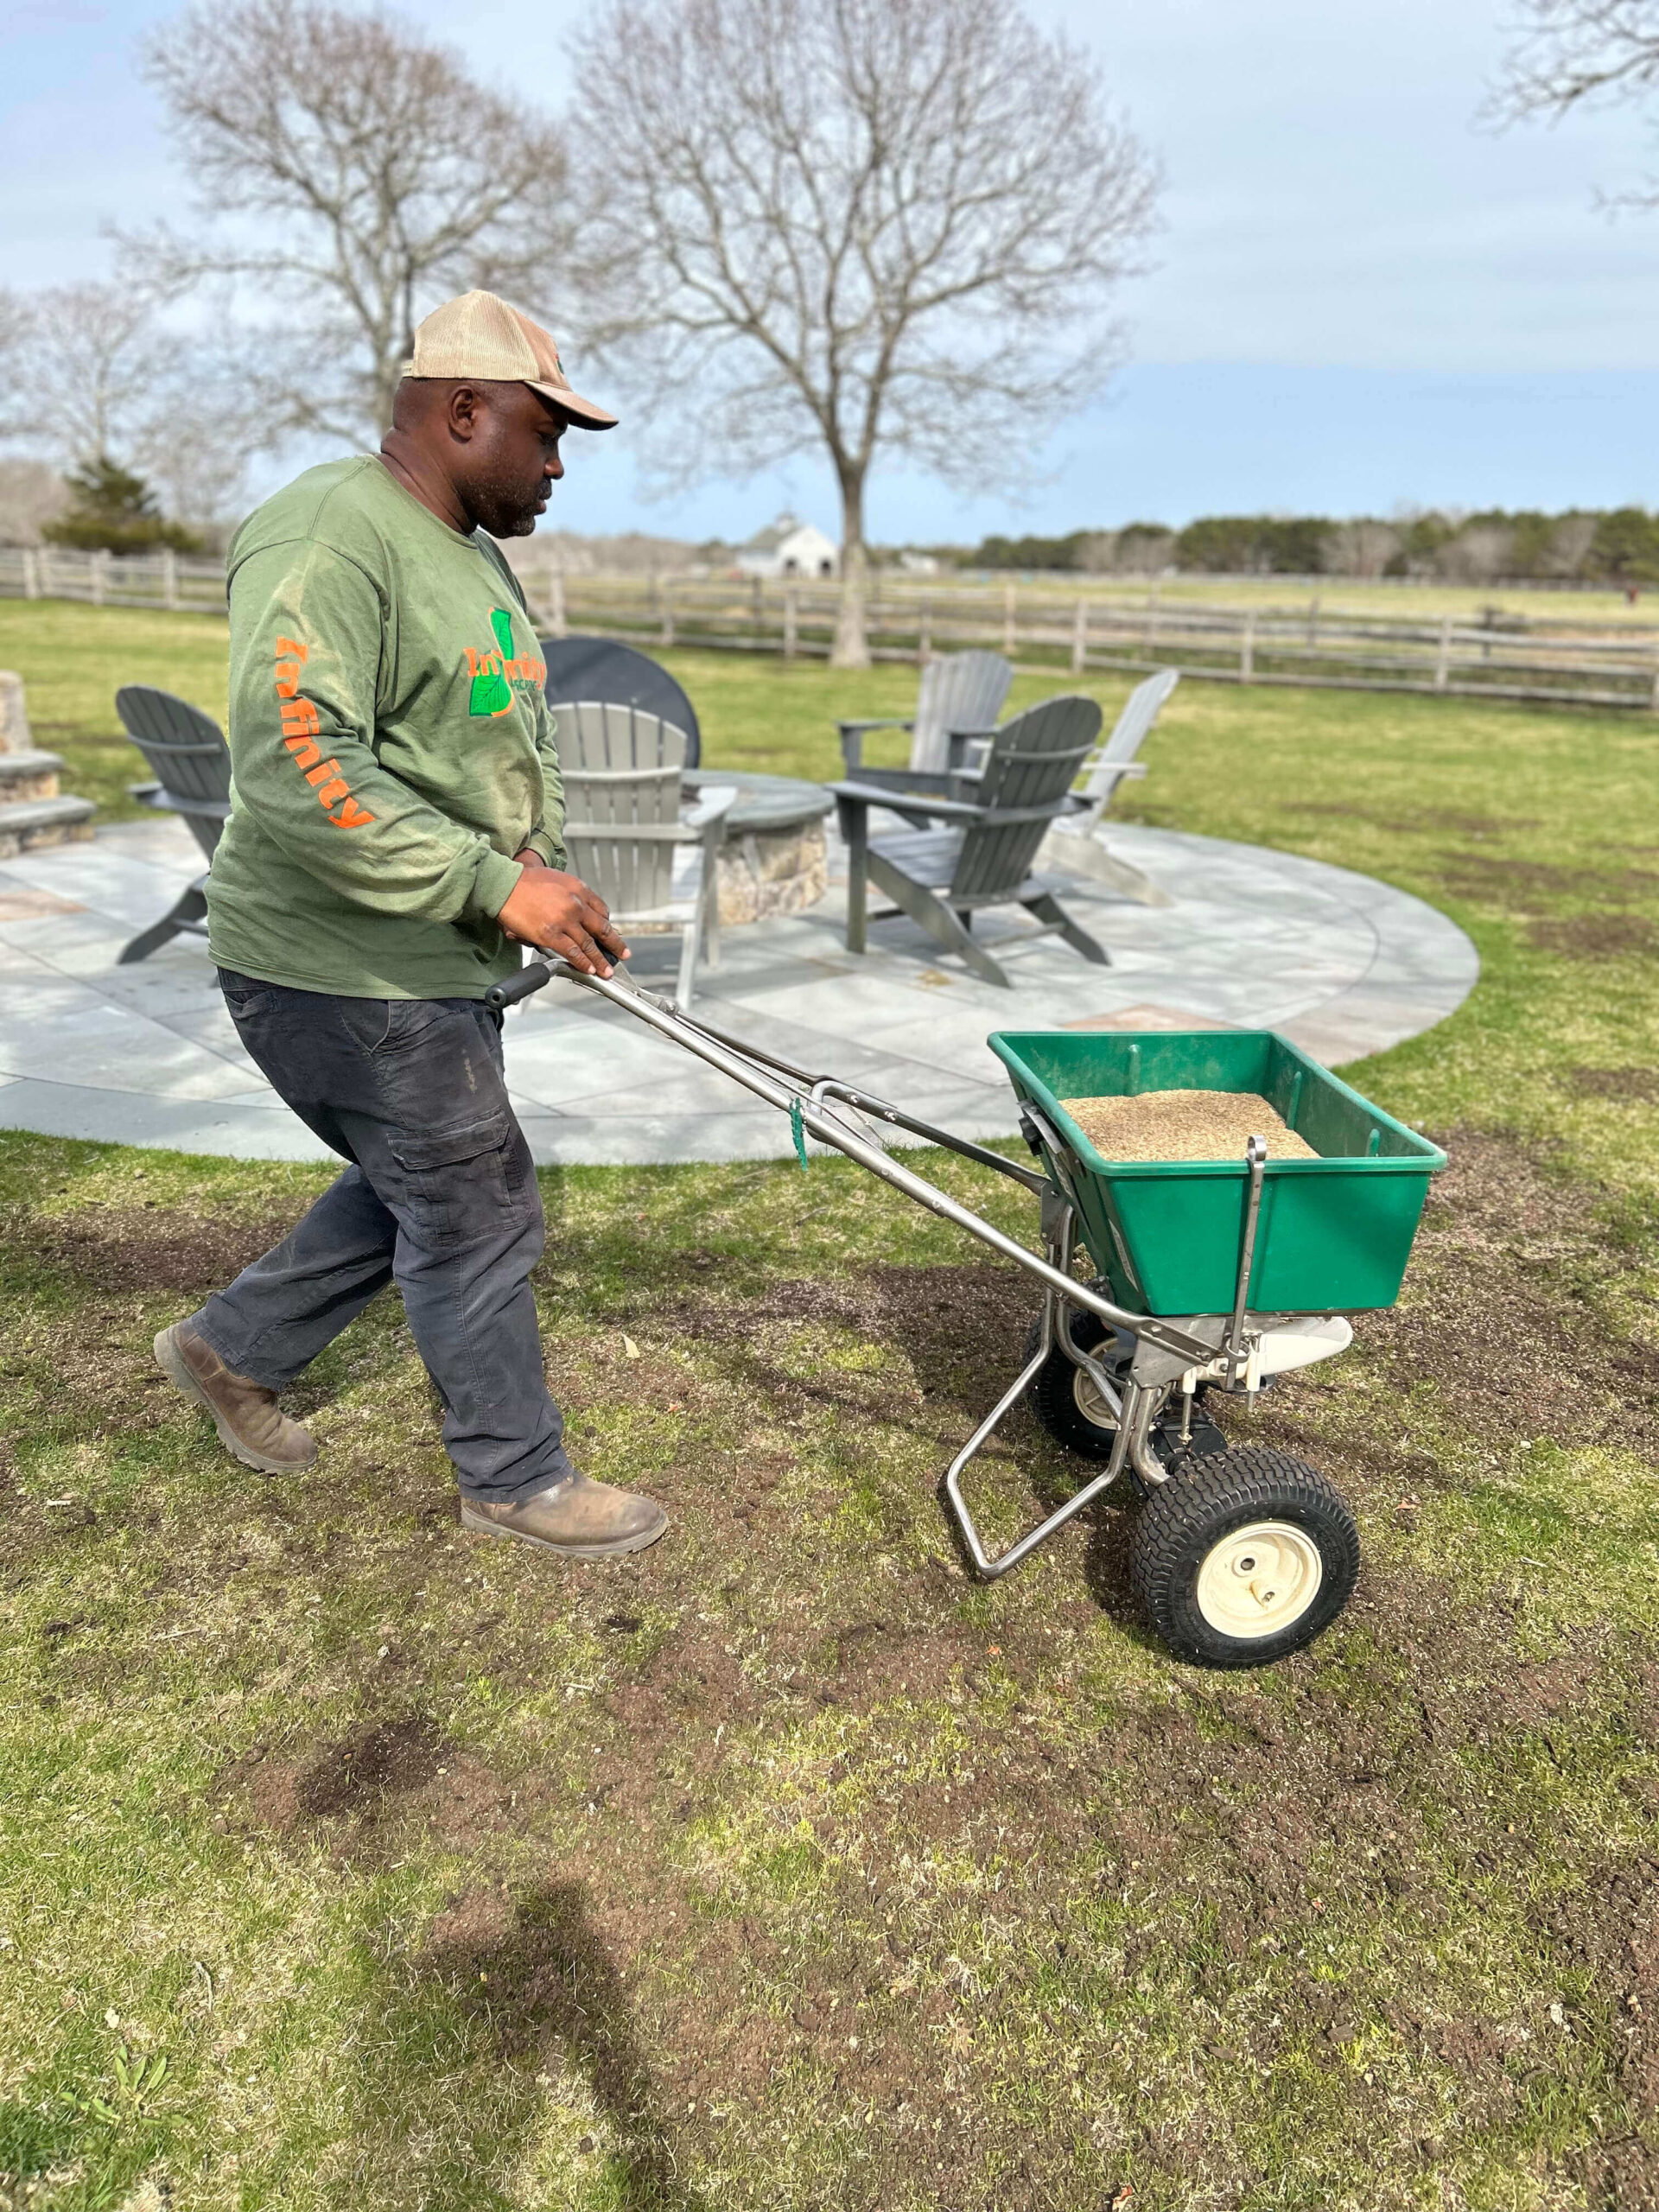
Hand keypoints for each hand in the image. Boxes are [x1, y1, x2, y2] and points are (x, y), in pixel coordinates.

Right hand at [497, 864, 628, 976]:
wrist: (504, 884)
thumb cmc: (525, 881)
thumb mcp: (557, 879)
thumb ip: (571, 895)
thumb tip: (578, 915)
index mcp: (579, 889)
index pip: (602, 910)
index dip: (607, 924)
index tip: (609, 933)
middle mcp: (576, 904)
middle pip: (602, 928)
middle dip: (615, 944)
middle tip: (623, 953)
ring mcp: (564, 921)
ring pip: (590, 945)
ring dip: (601, 960)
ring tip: (607, 970)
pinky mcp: (551, 935)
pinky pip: (573, 953)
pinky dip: (583, 963)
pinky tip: (590, 969)